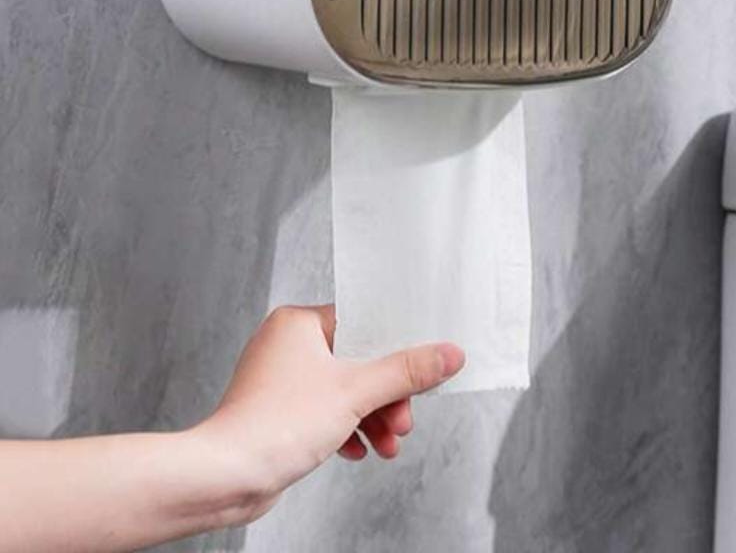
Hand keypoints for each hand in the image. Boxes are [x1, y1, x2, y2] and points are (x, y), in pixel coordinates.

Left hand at [198, 305, 464, 517]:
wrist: (225, 476)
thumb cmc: (275, 425)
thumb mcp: (356, 393)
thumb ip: (406, 372)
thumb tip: (448, 354)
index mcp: (298, 322)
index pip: (362, 324)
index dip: (394, 352)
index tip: (419, 371)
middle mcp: (285, 343)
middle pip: (356, 361)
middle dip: (384, 396)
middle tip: (403, 419)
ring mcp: (278, 379)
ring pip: (341, 390)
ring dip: (369, 416)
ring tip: (387, 443)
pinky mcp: (275, 411)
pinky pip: (321, 411)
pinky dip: (344, 428)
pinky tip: (357, 449)